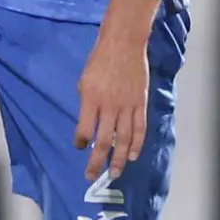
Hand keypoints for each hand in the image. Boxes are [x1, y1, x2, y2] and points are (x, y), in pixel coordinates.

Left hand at [74, 0, 158, 180]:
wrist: (124, 43)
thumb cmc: (100, 60)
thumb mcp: (84, 79)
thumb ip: (86, 102)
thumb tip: (88, 122)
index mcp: (91, 98)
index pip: (84, 129)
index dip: (81, 142)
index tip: (79, 148)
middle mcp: (109, 106)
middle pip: (103, 140)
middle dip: (96, 161)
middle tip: (91, 175)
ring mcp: (127, 106)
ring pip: (123, 139)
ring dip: (117, 159)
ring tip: (114, 173)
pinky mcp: (140, 103)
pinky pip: (139, 128)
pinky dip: (136, 144)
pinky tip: (131, 156)